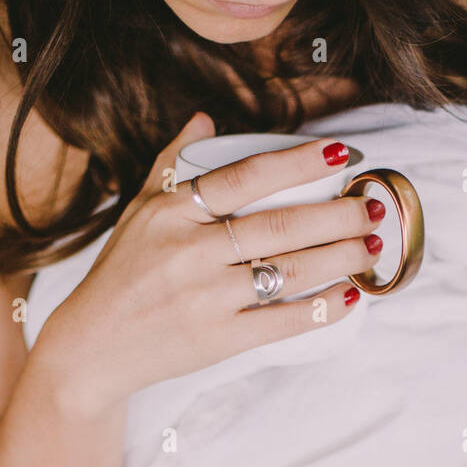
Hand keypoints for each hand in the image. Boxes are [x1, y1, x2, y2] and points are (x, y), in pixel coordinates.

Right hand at [36, 113, 383, 414]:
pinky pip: (282, 320)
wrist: (93, 348)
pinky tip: (350, 295)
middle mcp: (190, 251)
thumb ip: (172, 164)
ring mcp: (206, 297)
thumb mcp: (138, 212)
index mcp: (172, 212)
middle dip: (337, 214)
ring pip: (289, 271)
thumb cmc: (122, 276)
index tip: (342, 154)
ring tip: (372, 246)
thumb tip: (205, 119)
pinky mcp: (219, 339)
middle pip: (280, 225)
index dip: (298, 163)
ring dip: (340, 257)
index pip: (245, 177)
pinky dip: (321, 308)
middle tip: (373, 207)